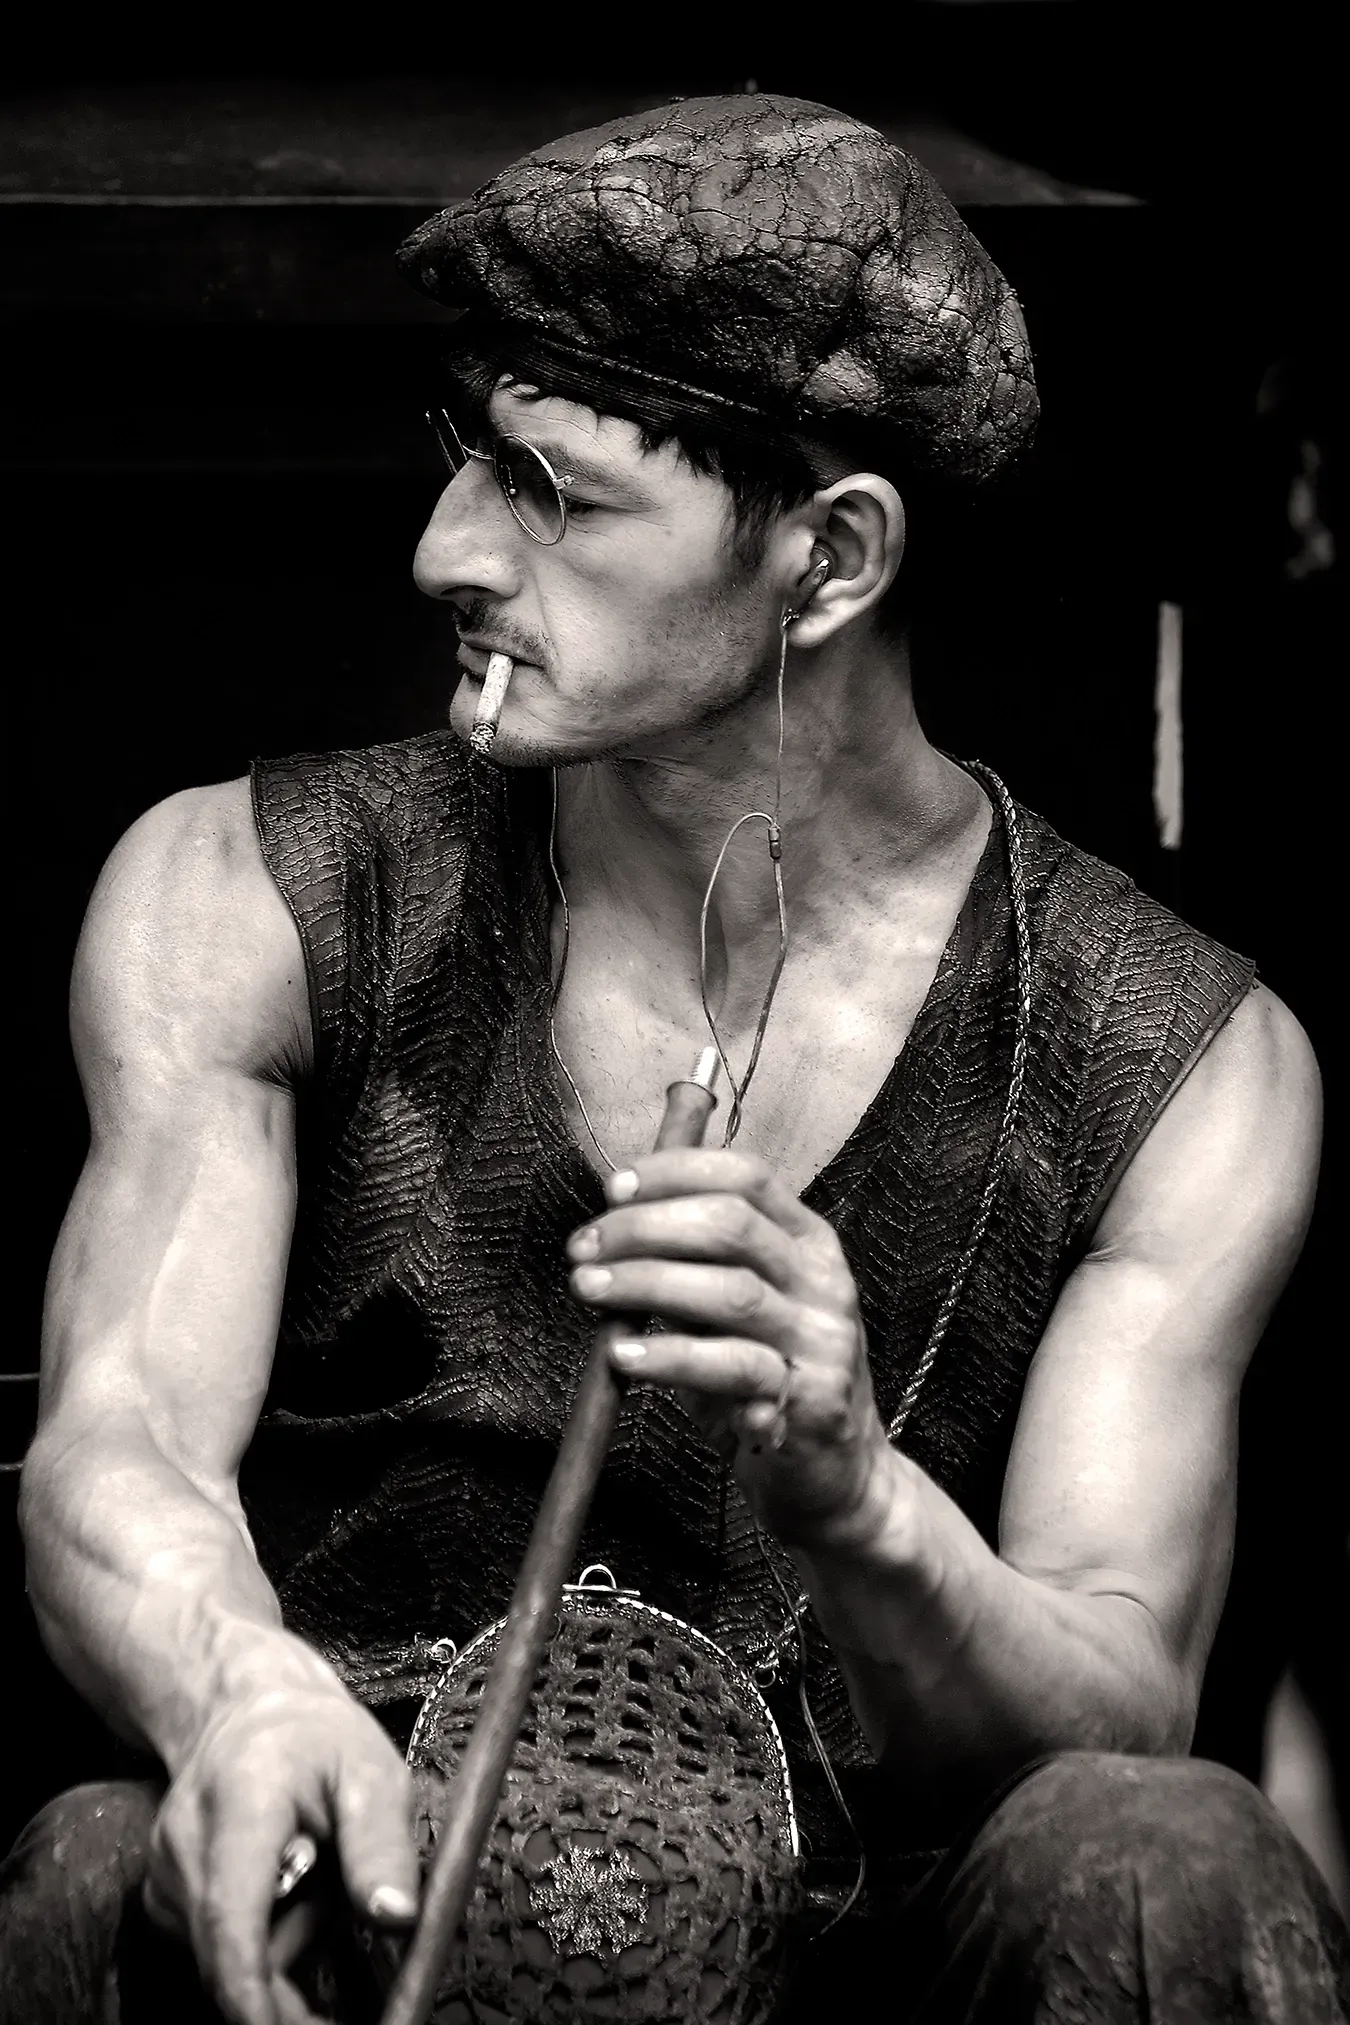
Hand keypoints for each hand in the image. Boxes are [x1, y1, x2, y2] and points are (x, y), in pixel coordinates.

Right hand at [143, 1683, 418, 2024]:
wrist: (248, 1708)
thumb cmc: (315, 1739)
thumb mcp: (372, 1771)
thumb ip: (382, 1844)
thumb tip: (394, 1917)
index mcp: (241, 1801)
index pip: (232, 1916)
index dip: (253, 1991)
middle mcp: (185, 1839)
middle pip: (226, 1953)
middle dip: (286, 1979)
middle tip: (338, 1932)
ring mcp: (164, 1870)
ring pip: (221, 1955)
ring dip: (279, 1944)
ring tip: (312, 1878)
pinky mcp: (161, 1894)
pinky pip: (213, 1946)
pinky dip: (256, 1936)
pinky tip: (279, 1888)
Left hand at [566, 1148, 897, 1547]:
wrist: (837, 1474)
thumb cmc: (769, 1379)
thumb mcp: (737, 1309)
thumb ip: (693, 1266)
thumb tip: (611, 1227)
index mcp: (808, 1241)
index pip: (745, 1177)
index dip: (675, 1173)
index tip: (612, 1189)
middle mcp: (823, 1281)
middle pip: (732, 1226)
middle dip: (646, 1228)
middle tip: (584, 1248)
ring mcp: (821, 1339)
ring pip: (733, 1293)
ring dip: (648, 1283)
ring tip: (591, 1289)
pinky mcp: (810, 1400)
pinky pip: (734, 1368)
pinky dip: (672, 1358)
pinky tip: (625, 1357)